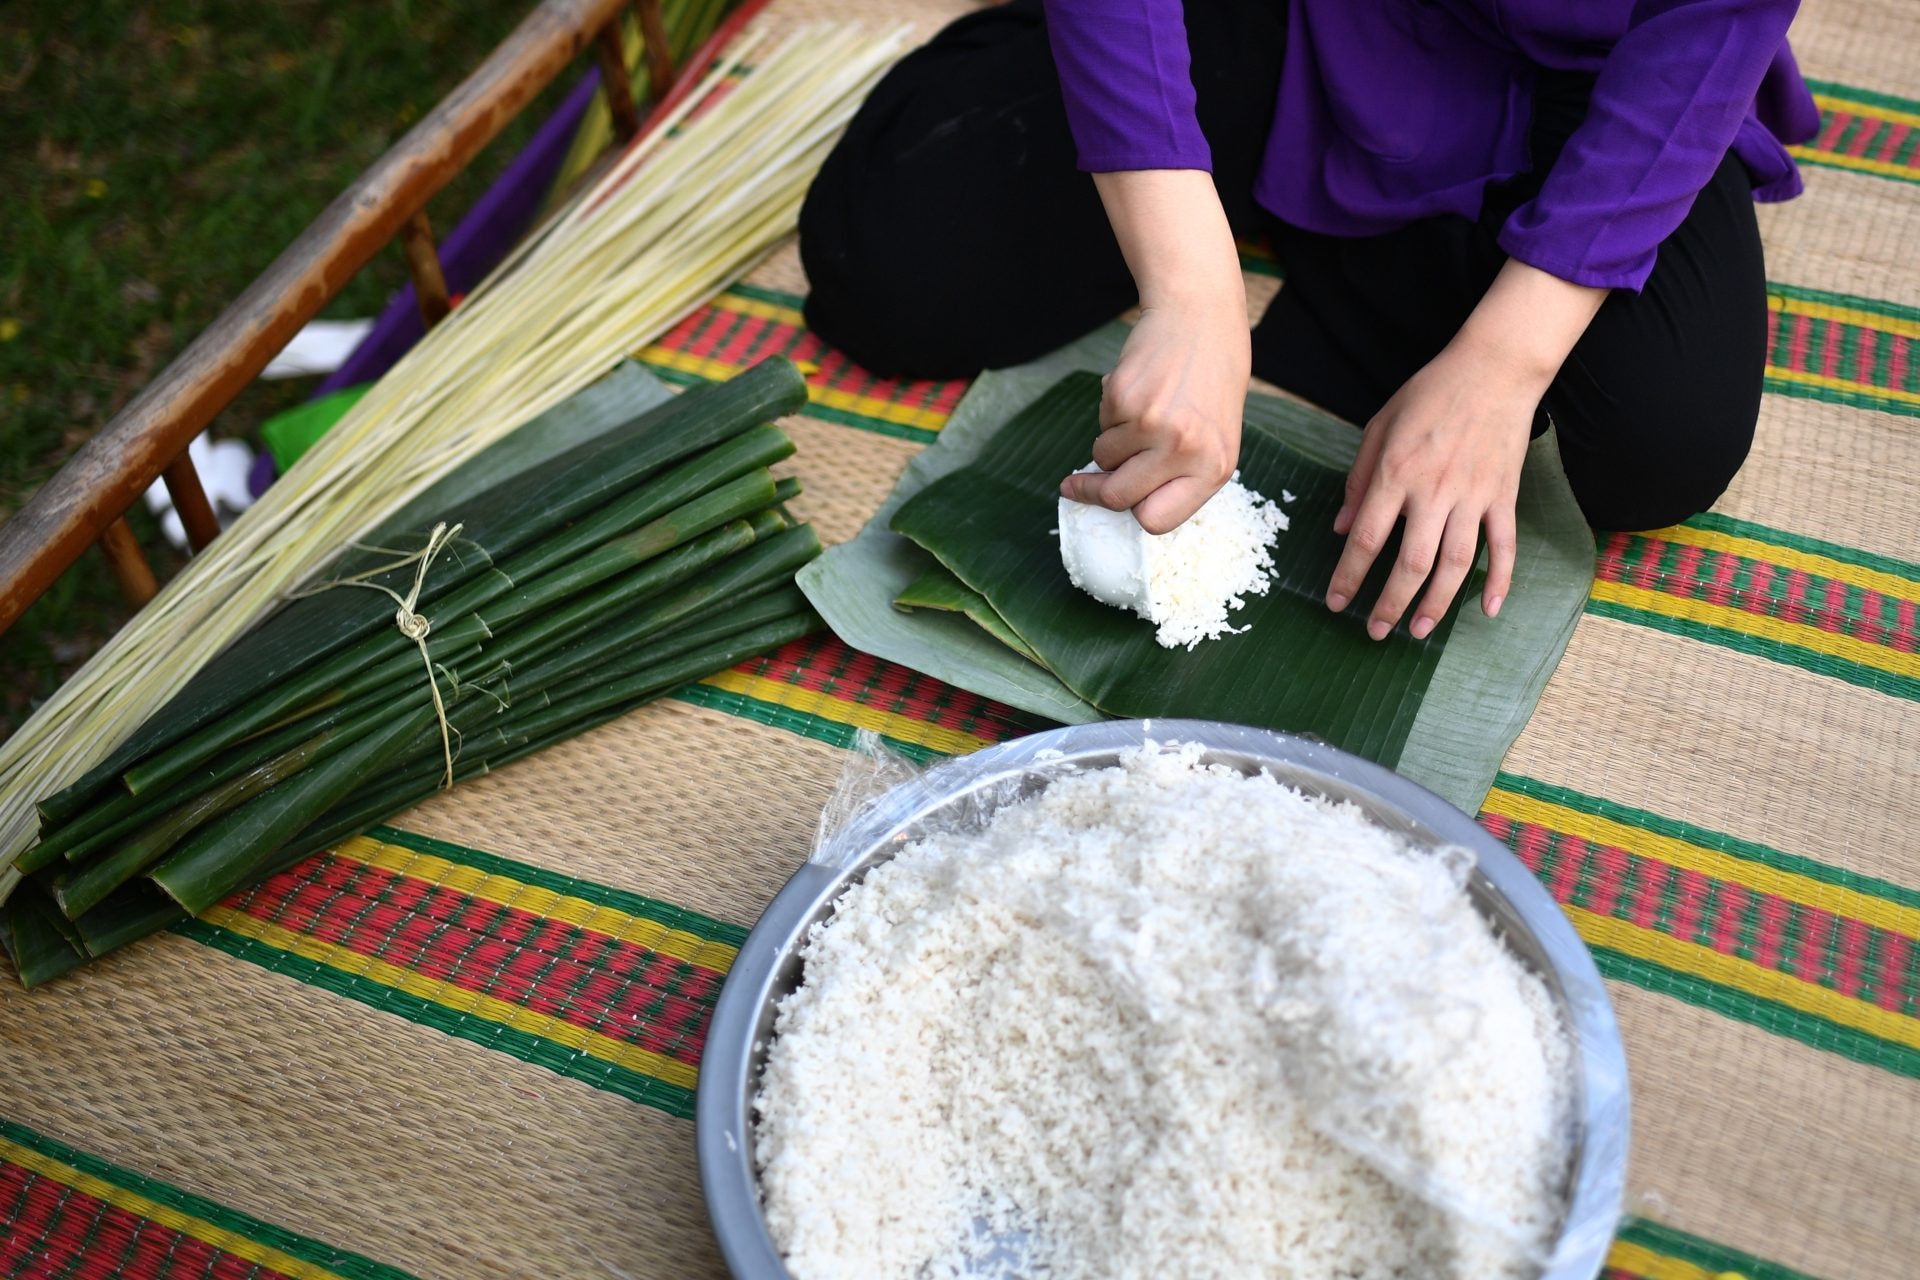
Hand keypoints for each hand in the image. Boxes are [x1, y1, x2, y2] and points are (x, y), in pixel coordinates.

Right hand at [1061, 298, 1247, 532]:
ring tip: (1139, 414)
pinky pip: (1101, 423)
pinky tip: (1138, 390)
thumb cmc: (1211, 379)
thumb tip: (1123, 499)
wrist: (1200, 318)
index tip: (1116, 505)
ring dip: (1110, 443)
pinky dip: (1111, 412)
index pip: (1157, 520)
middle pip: (1118, 496)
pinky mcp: (1124, 397)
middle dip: (1094, 491)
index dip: (1133, 512)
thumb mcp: (1215, 436)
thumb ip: (1180, 473)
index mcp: (1214, 468)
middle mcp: (1184, 451)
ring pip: (1103, 458)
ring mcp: (1151, 424)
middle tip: (1077, 485)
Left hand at [1327, 258, 1607, 638]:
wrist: (1493, 369)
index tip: (1336, 602)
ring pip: (1455, 564)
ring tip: (1420, 631)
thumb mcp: (1379, 428)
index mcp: (1396, 475)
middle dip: (1390, 604)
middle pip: (1410, 564)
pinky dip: (1499, 581)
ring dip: (1436, 603)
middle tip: (1375, 631)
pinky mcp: (1504, 496)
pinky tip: (1487, 611)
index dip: (1348, 576)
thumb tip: (1340, 529)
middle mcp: (1433, 492)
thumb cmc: (1429, 394)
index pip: (1365, 539)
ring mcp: (1473, 497)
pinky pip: (1503, 547)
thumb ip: (1358, 481)